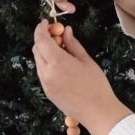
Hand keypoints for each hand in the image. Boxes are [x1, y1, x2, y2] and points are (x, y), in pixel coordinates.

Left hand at [32, 19, 130, 134]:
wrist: (98, 112)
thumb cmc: (96, 85)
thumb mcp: (86, 60)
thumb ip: (72, 43)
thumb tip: (65, 30)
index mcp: (56, 62)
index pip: (40, 39)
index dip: (41, 28)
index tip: (46, 22)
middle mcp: (46, 73)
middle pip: (37, 49)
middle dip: (43, 39)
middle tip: (56, 35)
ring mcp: (45, 83)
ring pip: (38, 61)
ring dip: (44, 51)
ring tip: (61, 50)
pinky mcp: (47, 92)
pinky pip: (42, 72)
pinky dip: (46, 63)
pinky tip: (60, 64)